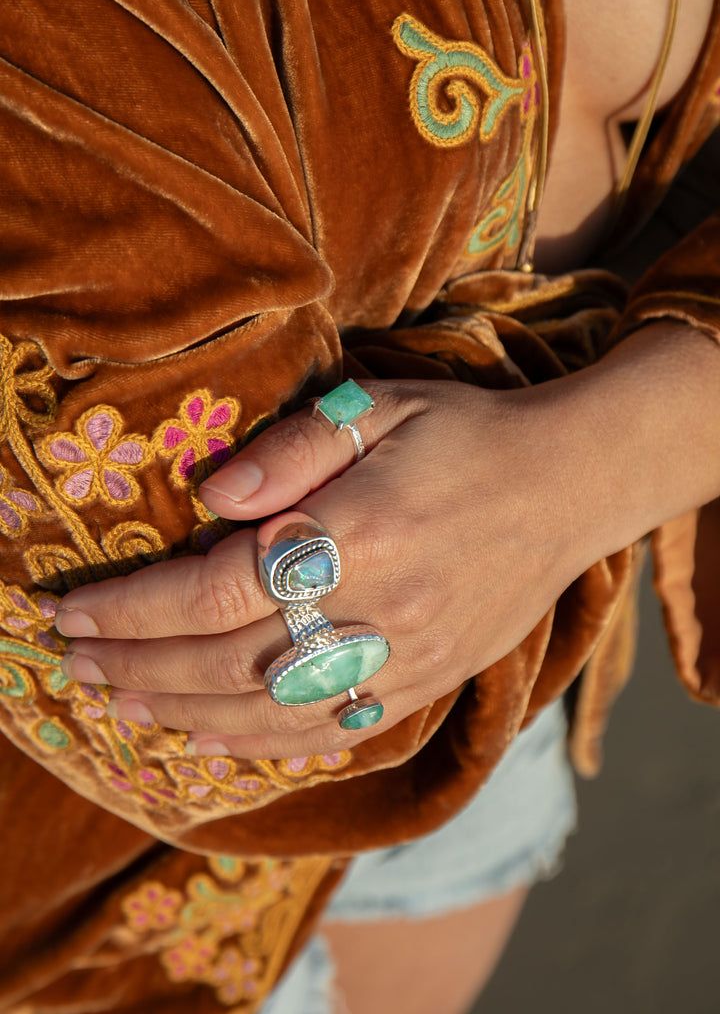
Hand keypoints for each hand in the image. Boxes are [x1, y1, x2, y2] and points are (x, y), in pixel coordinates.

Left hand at [55, 378, 589, 758]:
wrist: (568, 486)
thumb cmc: (467, 435)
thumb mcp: (380, 406)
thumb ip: (292, 450)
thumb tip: (210, 493)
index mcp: (361, 533)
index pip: (216, 591)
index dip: (133, 608)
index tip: (70, 610)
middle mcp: (381, 610)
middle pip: (230, 662)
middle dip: (138, 665)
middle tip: (73, 660)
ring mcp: (407, 659)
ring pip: (272, 712)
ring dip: (183, 714)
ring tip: (118, 705)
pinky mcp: (427, 683)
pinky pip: (330, 731)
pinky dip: (259, 745)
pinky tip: (210, 741)